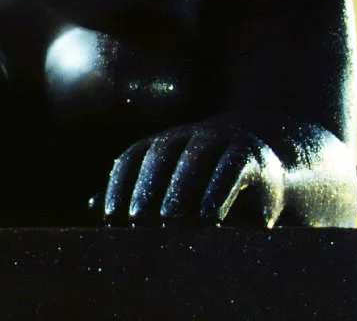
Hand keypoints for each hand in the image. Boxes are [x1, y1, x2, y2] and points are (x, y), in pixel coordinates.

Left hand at [102, 122, 284, 226]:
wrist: (265, 164)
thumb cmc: (207, 180)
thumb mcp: (172, 184)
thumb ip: (137, 193)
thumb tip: (91, 204)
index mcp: (165, 143)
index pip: (134, 157)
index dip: (119, 184)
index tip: (110, 216)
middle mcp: (189, 136)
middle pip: (161, 153)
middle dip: (146, 186)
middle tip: (136, 218)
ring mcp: (221, 140)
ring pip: (196, 157)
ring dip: (181, 186)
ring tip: (170, 218)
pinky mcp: (250, 155)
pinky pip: (232, 167)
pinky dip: (221, 189)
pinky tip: (212, 215)